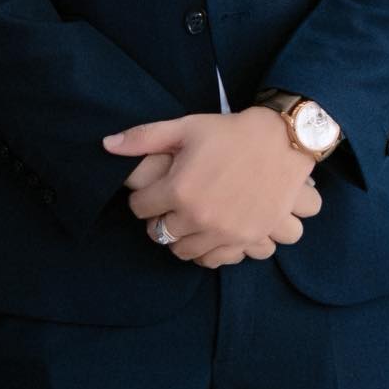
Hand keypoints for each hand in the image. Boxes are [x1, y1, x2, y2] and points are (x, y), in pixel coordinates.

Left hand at [105, 108, 324, 265]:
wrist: (282, 142)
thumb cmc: (229, 133)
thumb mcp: (184, 128)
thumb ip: (143, 138)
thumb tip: (107, 144)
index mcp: (179, 189)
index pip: (140, 208)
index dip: (141, 199)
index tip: (149, 193)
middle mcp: (199, 217)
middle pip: (160, 234)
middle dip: (158, 222)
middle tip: (165, 210)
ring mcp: (225, 232)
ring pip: (185, 252)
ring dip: (180, 239)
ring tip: (185, 222)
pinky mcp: (248, 240)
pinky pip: (216, 260)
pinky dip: (207, 252)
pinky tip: (206, 235)